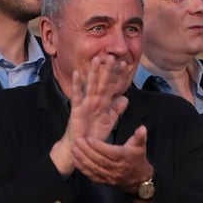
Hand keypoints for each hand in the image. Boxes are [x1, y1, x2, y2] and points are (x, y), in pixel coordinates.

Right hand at [52, 56, 130, 174]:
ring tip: (97, 60)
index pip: (113, 88)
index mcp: (104, 104)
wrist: (82, 146)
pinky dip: (77, 84)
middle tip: (112, 56)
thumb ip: (116, 110)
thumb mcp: (109, 121)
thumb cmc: (95, 133)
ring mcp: (86, 103)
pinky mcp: (77, 108)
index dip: (118, 77)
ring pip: (91, 85)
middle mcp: (95, 101)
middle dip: (107, 71)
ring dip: (94, 73)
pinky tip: (78, 73)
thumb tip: (125, 99)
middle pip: (103, 83)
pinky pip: (77, 95)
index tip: (125, 65)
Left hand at [71, 125, 152, 190]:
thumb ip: (140, 137)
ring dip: (82, 159)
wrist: (138, 180)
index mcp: (123, 158)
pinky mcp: (104, 181)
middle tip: (77, 141)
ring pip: (94, 168)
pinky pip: (92, 175)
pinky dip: (83, 169)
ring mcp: (109, 176)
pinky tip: (75, 161)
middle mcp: (115, 168)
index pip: (109, 152)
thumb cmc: (137, 160)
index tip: (89, 139)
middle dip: (86, 151)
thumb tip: (142, 128)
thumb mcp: (140, 147)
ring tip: (73, 149)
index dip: (98, 146)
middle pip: (99, 160)